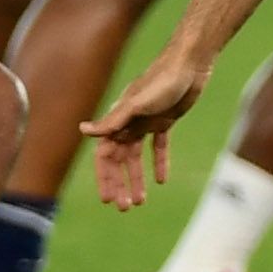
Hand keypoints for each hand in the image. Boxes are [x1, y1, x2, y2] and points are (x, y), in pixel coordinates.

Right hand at [85, 48, 213, 211]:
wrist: (190, 64)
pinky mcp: (165, 121)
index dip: (105, 177)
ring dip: (137, 178)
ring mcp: (146, 122)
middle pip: (119, 160)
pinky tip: (161, 181)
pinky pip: (159, 146)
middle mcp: (128, 123)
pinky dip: (158, 162)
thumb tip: (82, 130)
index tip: (108, 200)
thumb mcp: (136, 104)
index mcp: (118, 120)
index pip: (105, 155)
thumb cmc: (162, 81)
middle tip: (126, 207)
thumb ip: (112, 120)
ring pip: (136, 157)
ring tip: (140, 201)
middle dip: (120, 183)